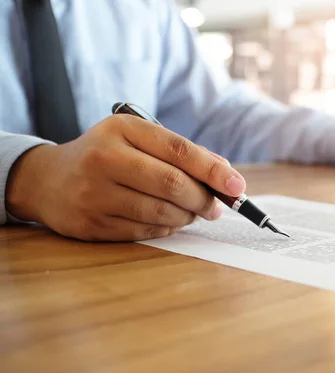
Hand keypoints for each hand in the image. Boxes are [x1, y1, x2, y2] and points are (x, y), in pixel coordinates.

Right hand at [6, 114, 245, 241]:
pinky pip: (145, 231)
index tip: (237, 186)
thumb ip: (180, 153)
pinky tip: (169, 220)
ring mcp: (95, 193)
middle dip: (204, 199)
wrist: (48, 179)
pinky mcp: (91, 224)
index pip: (178, 150)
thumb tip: (226, 175)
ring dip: (187, 216)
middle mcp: (104, 158)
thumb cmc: (106, 156)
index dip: (213, 170)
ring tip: (193, 213)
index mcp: (122, 129)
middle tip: (216, 207)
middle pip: (173, 184)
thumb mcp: (137, 140)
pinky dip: (166, 228)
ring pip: (161, 212)